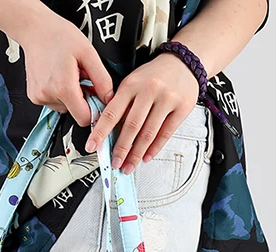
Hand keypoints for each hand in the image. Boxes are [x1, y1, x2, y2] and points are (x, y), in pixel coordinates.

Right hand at [15, 13, 113, 126]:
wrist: (35, 29)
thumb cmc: (59, 36)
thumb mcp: (88, 53)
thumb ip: (101, 79)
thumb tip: (108, 98)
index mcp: (63, 87)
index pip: (84, 118)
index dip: (93, 110)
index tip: (95, 98)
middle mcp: (48, 95)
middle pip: (74, 113)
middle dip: (82, 99)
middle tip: (80, 78)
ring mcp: (39, 97)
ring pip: (64, 108)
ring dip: (70, 95)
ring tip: (67, 74)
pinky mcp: (34, 97)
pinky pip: (53, 103)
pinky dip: (59, 93)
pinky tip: (57, 76)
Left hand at [84, 52, 199, 171]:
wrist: (183, 62)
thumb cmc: (154, 75)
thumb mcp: (133, 82)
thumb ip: (122, 103)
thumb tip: (109, 133)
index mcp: (131, 84)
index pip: (112, 111)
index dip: (101, 131)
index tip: (92, 146)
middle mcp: (149, 90)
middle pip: (131, 126)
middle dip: (121, 149)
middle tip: (115, 163)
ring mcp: (166, 99)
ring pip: (148, 133)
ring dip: (137, 154)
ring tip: (129, 166)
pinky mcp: (181, 108)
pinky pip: (165, 133)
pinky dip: (154, 148)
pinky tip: (146, 157)